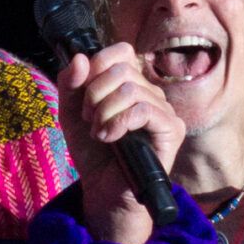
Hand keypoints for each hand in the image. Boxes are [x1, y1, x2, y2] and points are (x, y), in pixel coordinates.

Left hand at [58, 44, 181, 243]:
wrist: (102, 191)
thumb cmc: (92, 153)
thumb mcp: (71, 113)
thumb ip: (70, 83)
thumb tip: (80, 57)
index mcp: (131, 84)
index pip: (121, 52)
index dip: (98, 66)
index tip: (84, 95)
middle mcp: (151, 93)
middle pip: (122, 69)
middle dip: (95, 94)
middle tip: (90, 120)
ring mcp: (164, 111)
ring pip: (131, 90)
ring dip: (104, 112)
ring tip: (99, 133)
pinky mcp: (172, 129)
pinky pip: (144, 109)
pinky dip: (120, 122)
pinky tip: (111, 138)